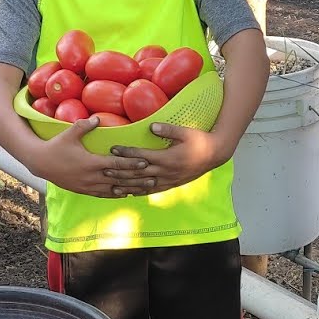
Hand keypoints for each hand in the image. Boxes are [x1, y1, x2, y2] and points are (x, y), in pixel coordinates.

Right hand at [30, 118, 151, 198]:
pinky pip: (104, 195)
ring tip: (145, 188)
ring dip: (130, 189)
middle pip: (120, 179)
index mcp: (91, 162)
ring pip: (114, 190)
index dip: (132, 164)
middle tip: (154, 177)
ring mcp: (88, 186)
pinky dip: (117, 194)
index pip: (116, 164)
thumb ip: (84, 125)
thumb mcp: (69, 133)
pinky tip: (127, 194)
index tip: (145, 162)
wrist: (40, 163)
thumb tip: (98, 117)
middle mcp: (92, 177)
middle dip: (137, 179)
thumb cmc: (56, 146)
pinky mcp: (84, 190)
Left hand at [106, 123, 230, 196]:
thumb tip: (151, 125)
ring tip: (111, 185)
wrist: (214, 155)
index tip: (113, 149)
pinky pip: (152, 190)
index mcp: (168, 158)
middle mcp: (166, 172)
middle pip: (138, 173)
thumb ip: (168, 129)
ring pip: (143, 185)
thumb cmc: (199, 140)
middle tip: (104, 169)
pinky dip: (139, 192)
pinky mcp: (171, 184)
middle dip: (121, 171)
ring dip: (127, 185)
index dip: (127, 153)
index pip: (142, 156)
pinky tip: (128, 193)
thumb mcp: (185, 132)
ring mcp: (168, 180)